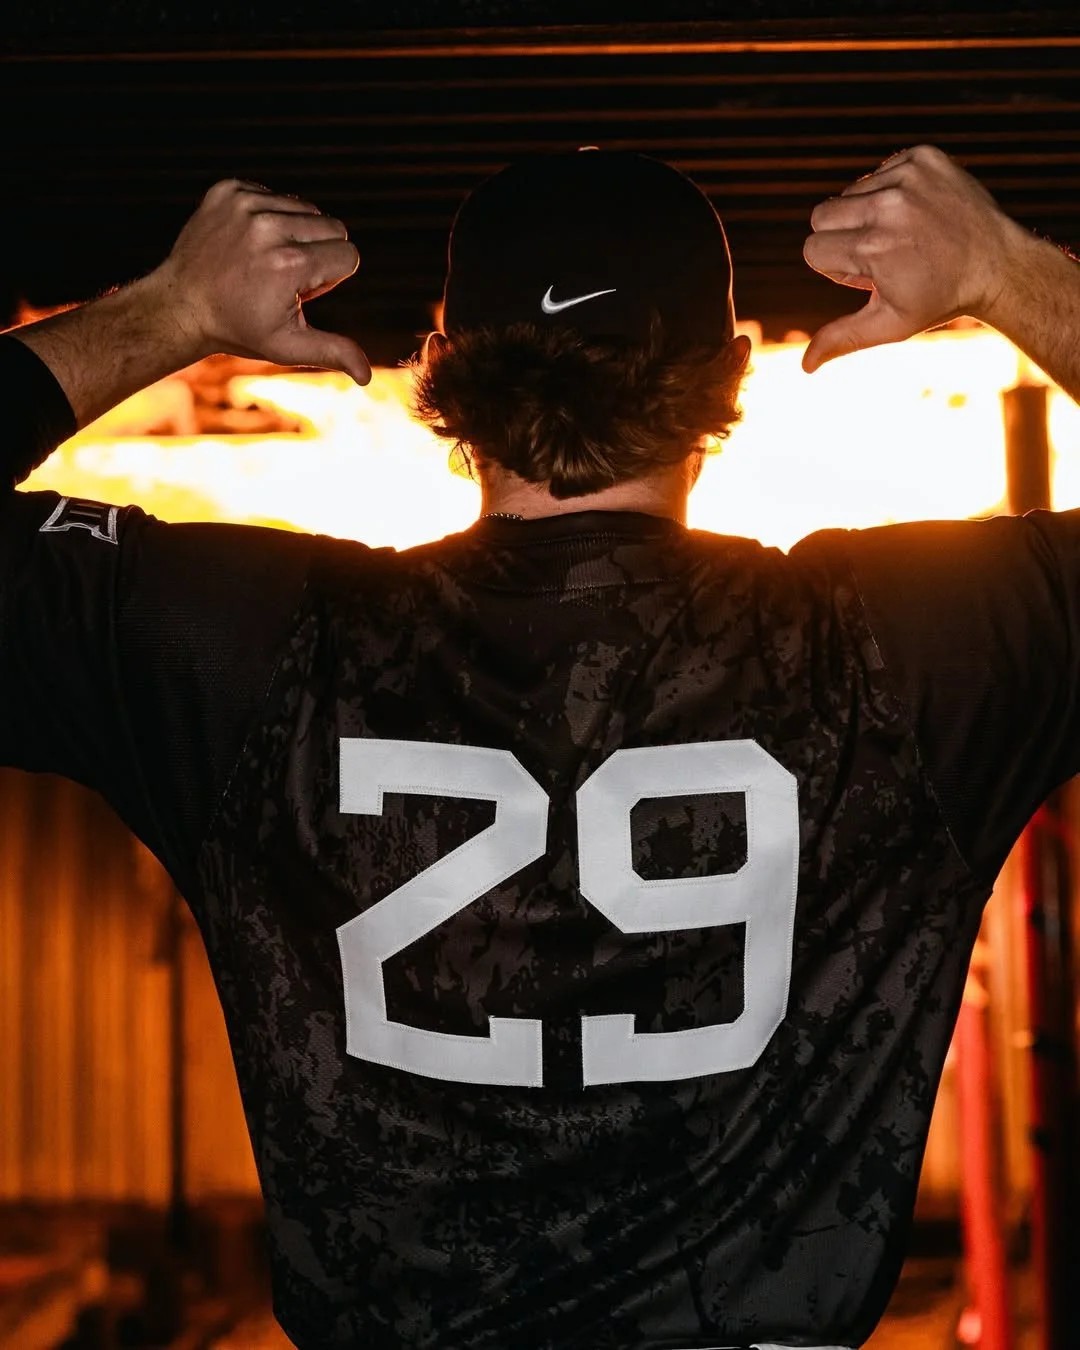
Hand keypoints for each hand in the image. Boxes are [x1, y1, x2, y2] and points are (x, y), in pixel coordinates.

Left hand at [152, 179, 370, 383]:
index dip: (330, 279)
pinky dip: (269, 216)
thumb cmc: (239, 328)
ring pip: (306, 208)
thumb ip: (333, 351)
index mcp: (290, 264)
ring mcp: (245, 204)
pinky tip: (248, 242)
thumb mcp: (287, 346)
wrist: (181, 305)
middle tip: (283, 277)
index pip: (348, 255)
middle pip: (333, 227)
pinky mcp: (228, 190)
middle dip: (318, 253)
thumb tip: (367, 376)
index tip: (298, 292)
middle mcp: (269, 227)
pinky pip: (274, 194)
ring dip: (295, 234)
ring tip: (265, 260)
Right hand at [801, 146, 1022, 372]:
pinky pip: (879, 172)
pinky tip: (915, 213)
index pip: (813, 249)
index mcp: (874, 246)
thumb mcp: (890, 325)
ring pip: (849, 192)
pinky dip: (889, 192)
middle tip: (878, 254)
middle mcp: (888, 205)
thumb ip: (842, 338)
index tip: (867, 275)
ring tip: (902, 234)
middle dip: (840, 237)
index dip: (835, 267)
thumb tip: (805, 366)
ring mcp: (908, 176)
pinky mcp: (922, 157)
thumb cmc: (940, 300)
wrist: (998, 264)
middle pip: (822, 215)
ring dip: (866, 214)